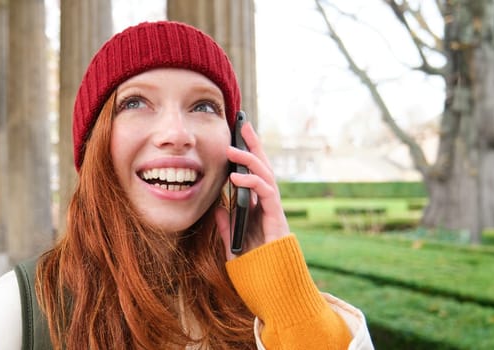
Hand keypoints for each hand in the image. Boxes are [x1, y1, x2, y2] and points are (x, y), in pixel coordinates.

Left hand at [214, 122, 290, 260]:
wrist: (271, 288)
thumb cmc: (255, 267)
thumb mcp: (233, 244)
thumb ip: (227, 226)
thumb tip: (217, 208)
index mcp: (257, 208)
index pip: (253, 175)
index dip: (246, 156)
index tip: (236, 137)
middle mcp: (267, 206)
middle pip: (263, 168)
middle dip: (254, 145)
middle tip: (243, 124)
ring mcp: (273, 211)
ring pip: (266, 176)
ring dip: (250, 160)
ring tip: (232, 149)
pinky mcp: (276, 218)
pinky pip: (266, 194)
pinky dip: (252, 182)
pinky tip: (236, 176)